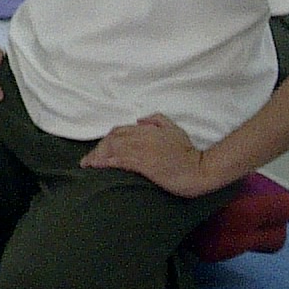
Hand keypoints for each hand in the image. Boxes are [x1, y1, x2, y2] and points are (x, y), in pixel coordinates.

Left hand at [83, 113, 216, 195]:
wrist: (200, 169)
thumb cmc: (189, 152)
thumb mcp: (174, 129)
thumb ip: (157, 119)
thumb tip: (140, 119)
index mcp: (147, 129)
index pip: (119, 131)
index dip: (106, 140)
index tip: (99, 149)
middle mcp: (141, 137)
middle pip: (112, 139)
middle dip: (98, 149)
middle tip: (89, 160)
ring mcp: (142, 150)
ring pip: (112, 149)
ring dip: (97, 156)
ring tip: (88, 164)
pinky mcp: (144, 164)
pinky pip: (120, 160)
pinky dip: (106, 162)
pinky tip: (98, 166)